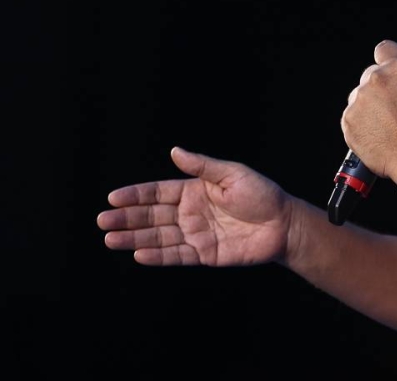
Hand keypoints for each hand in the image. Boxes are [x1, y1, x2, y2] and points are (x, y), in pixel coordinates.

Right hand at [97, 146, 291, 265]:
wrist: (284, 224)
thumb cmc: (262, 195)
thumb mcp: (232, 174)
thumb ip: (202, 166)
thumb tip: (175, 151)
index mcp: (195, 191)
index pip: (159, 193)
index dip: (136, 195)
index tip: (113, 197)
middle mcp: (191, 213)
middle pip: (153, 216)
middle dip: (127, 218)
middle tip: (102, 221)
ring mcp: (196, 234)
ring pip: (159, 236)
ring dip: (135, 237)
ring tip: (111, 239)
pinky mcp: (204, 254)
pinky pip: (176, 255)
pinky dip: (157, 255)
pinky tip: (138, 253)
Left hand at [341, 29, 396, 178]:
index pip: (384, 48)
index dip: (392, 60)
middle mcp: (374, 80)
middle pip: (372, 74)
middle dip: (383, 85)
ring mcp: (359, 101)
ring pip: (361, 94)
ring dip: (371, 103)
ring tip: (389, 120)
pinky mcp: (348, 120)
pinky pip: (352, 115)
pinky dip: (362, 121)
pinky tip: (379, 130)